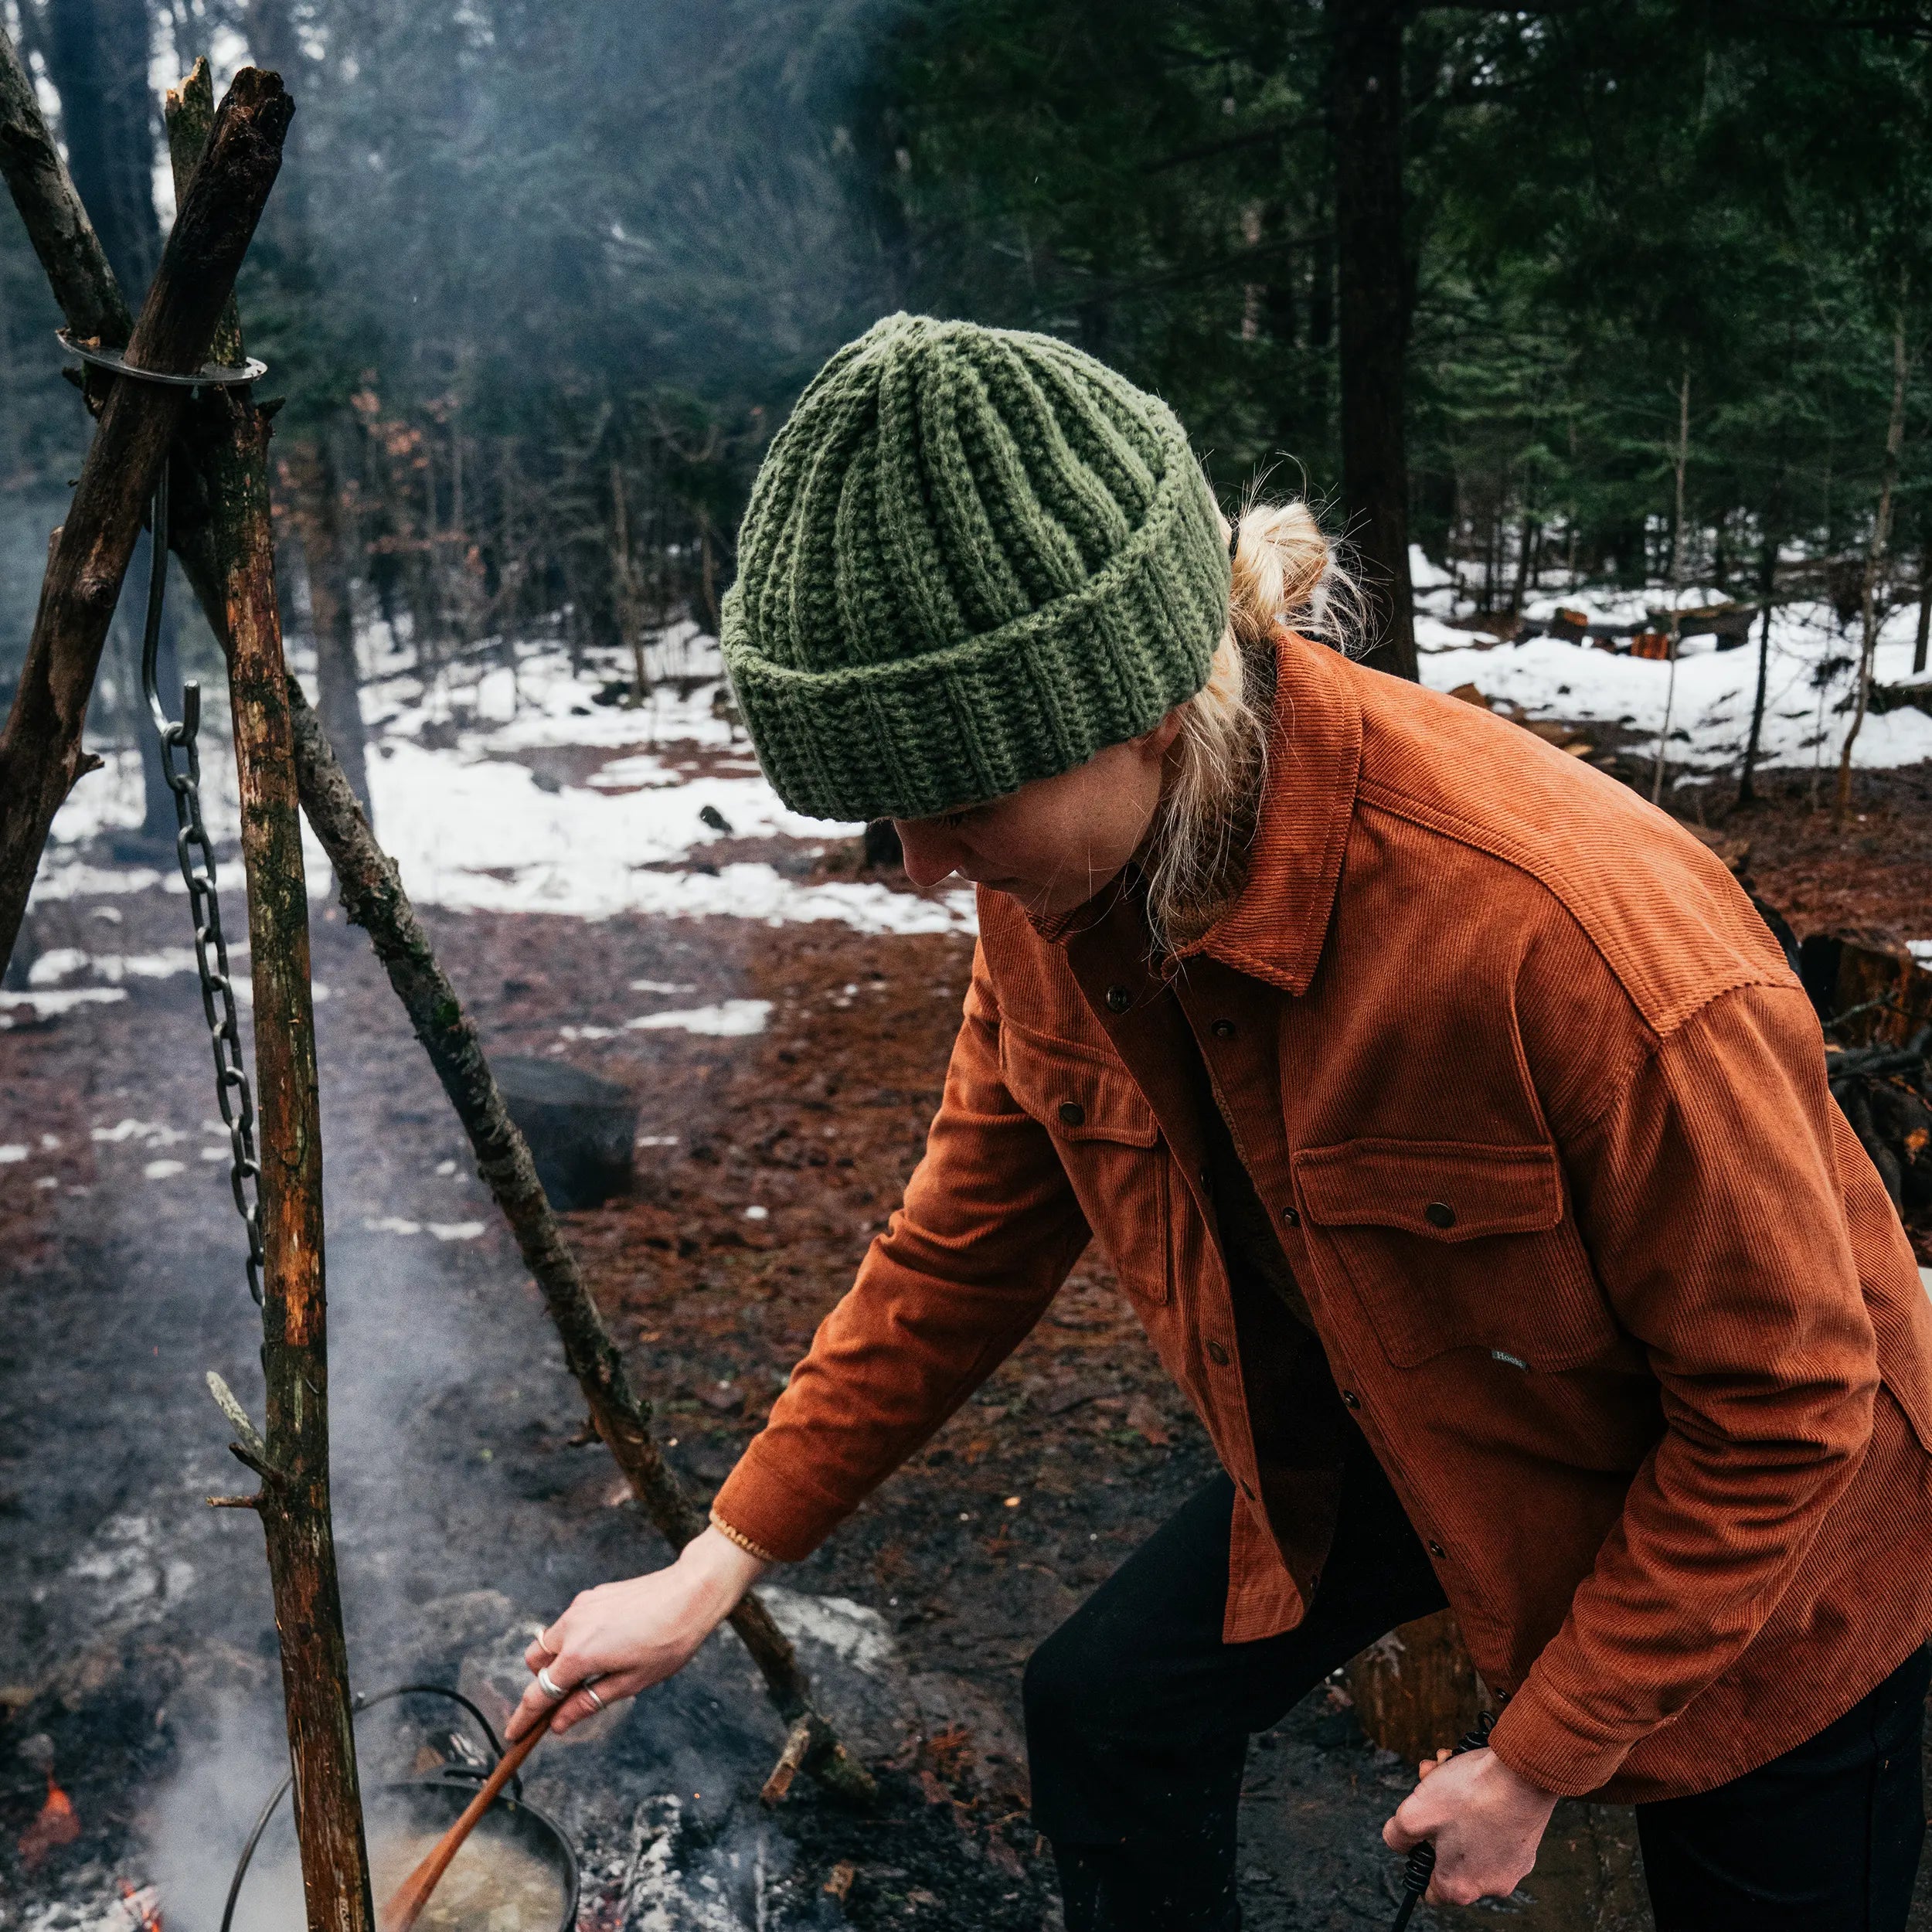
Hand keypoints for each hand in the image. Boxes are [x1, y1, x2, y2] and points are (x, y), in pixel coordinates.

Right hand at [505, 1527, 767, 1740]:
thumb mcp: (630, 1683)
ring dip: (559, 1659)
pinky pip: (571, 1622)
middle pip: (534, 1662)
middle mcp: (571, 1627)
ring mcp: (580, 1607)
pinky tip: (609, 1643)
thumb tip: (558, 1723)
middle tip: (568, 1697)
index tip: (513, 1735)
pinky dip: (575, 1638)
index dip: (524, 1717)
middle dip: (542, 1682)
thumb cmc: (667, 1642)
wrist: (690, 1592)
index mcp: (578, 1655)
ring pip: (550, 1639)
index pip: (538, 1693)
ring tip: (596, 1669)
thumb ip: (588, 1702)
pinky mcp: (593, 1595)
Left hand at [1382, 1746, 1558, 1907]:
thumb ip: (1397, 1835)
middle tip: (1427, 1786)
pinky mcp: (1526, 1843)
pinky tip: (1471, 1774)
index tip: (1416, 1833)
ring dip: (1452, 1802)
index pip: (1428, 1889)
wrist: (1523, 1773)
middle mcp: (1490, 1884)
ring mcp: (1512, 1865)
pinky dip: (1480, 1803)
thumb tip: (1397, 1842)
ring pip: (1468, 1834)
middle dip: (1433, 1816)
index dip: (1416, 1857)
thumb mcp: (1414, 1813)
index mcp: (1460, 1886)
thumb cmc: (1471, 1796)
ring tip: (1446, 1769)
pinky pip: (1493, 1827)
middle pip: (1447, 1852)